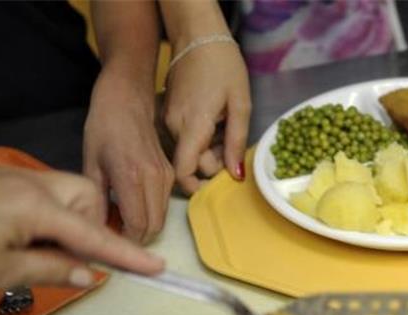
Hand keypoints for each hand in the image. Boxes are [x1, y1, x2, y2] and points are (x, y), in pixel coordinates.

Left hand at [0, 167, 164, 291]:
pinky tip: (17, 244)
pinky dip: (42, 219)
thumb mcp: (2, 273)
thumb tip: (88, 274)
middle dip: (91, 228)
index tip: (157, 267)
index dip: (127, 256)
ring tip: (39, 257)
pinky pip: (35, 196)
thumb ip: (53, 271)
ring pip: (61, 196)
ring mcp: (7, 178)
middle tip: (71, 263)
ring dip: (64, 226)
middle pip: (85, 200)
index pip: (95, 235)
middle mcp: (28, 182)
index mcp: (37, 205)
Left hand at [84, 68, 175, 242]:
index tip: (109, 240)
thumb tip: (95, 229)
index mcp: (131, 177)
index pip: (137, 225)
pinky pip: (164, 206)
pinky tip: (132, 207)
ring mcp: (166, 177)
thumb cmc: (103, 127)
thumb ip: (95, 200)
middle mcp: (154, 179)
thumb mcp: (91, 164)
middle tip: (115, 234)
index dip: (125, 241)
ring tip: (121, 221)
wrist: (128, 99)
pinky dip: (150, 214)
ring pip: (161, 219)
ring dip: (144, 227)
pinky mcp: (171, 175)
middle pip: (153, 227)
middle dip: (136, 238)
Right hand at [161, 38, 251, 194]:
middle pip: (191, 162)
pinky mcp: (167, 114)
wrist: (197, 36)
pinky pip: (183, 138)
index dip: (197, 184)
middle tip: (231, 139)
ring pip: (188, 151)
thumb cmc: (223, 66)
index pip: (184, 171)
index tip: (216, 180)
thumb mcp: (240, 104)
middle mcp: (173, 126)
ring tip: (223, 126)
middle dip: (213, 161)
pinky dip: (199, 137)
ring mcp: (167, 120)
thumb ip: (236, 142)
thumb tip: (235, 175)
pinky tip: (212, 121)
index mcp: (192, 125)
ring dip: (207, 149)